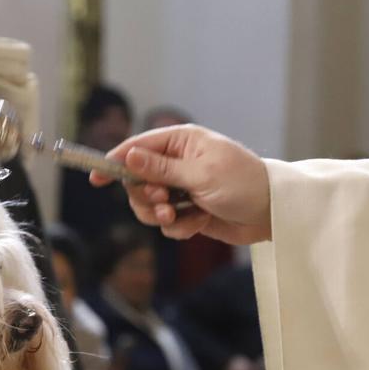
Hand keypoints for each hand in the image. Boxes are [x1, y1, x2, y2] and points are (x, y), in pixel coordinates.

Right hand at [91, 125, 271, 244]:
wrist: (272, 213)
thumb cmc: (243, 183)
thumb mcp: (201, 173)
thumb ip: (161, 168)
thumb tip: (129, 156)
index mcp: (181, 142)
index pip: (137, 148)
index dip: (115, 162)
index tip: (95, 178)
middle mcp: (177, 163)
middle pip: (137, 181)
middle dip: (146, 197)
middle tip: (163, 203)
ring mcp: (182, 188)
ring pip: (149, 206)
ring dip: (161, 216)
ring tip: (180, 216)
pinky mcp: (189, 211)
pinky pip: (167, 224)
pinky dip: (180, 227)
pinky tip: (200, 222)